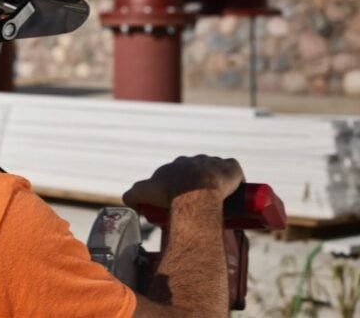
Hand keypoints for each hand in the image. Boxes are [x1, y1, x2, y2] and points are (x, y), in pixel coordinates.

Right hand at [123, 155, 243, 208]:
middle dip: (199, 185)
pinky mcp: (231, 167)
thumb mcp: (144, 194)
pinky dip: (235, 179)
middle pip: (198, 172)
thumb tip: (129, 201)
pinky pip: (234, 170)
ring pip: (216, 171)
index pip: (180, 174)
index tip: (184, 202)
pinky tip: (235, 193)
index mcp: (176, 164)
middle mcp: (195, 160)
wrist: (193, 195)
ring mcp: (214, 162)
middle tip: (201, 204)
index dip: (181, 187)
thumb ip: (132, 196)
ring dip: (217, 182)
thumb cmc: (170, 194)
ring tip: (219, 201)